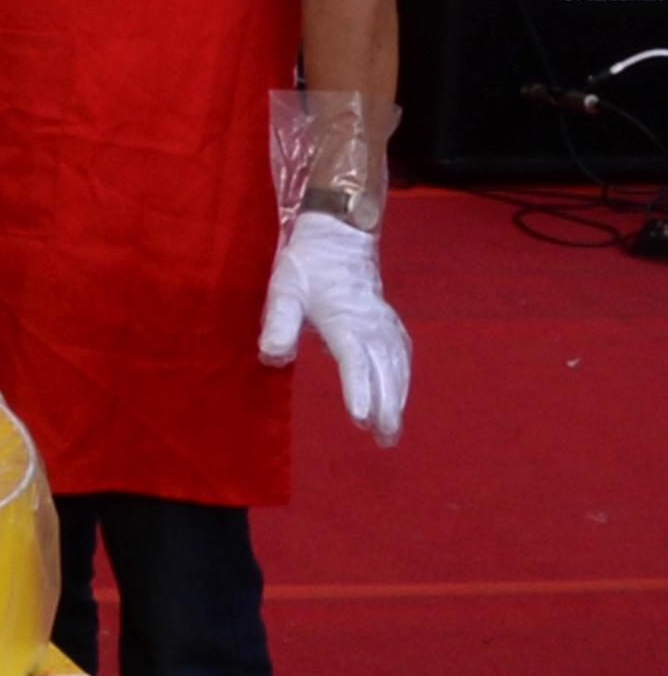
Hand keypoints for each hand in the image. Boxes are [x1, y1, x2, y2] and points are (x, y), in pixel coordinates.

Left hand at [258, 210, 410, 444]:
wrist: (338, 236)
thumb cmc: (307, 266)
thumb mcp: (284, 290)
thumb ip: (278, 323)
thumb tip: (271, 357)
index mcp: (345, 321)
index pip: (355, 361)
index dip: (359, 390)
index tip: (361, 418)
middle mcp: (371, 326)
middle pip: (384, 371)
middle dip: (386, 406)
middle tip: (384, 439)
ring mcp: (384, 324)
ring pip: (397, 367)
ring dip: (398, 399)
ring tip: (392, 431)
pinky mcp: (389, 323)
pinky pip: (402, 355)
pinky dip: (404, 379)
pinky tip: (400, 395)